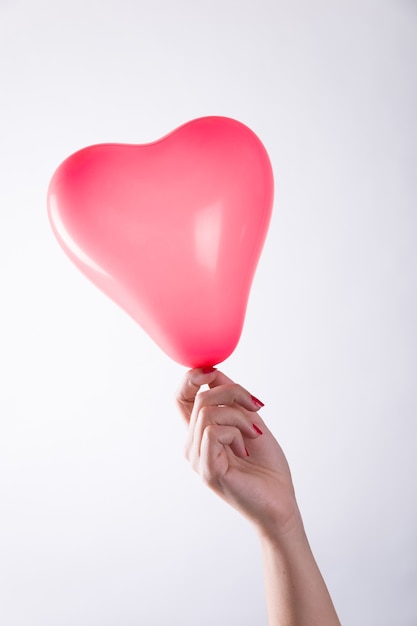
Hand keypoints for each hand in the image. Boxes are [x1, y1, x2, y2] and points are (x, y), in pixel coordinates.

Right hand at [176, 368, 302, 539]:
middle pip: (200, 398)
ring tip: (253, 434)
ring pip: (208, 412)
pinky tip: (246, 446)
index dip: (191, 378)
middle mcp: (193, 445)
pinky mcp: (207, 470)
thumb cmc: (267, 467)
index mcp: (200, 434)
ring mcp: (198, 459)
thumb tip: (213, 371)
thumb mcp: (250, 421)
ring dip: (239, 416)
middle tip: (256, 407)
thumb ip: (231, 400)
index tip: (213, 372)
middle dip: (233, 392)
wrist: (281, 504)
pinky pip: (214, 431)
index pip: (181, 397)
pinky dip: (236, 431)